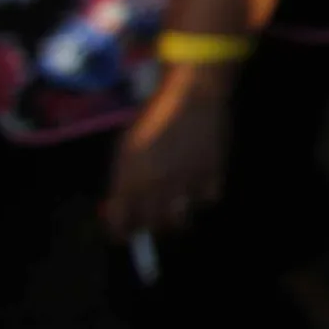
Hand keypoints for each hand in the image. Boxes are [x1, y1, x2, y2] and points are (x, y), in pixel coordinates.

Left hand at [103, 65, 232, 238]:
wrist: (191, 94)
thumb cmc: (154, 117)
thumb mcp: (127, 147)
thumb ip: (121, 180)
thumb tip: (116, 209)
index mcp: (128, 178)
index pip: (120, 224)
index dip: (120, 232)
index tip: (124, 234)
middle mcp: (154, 186)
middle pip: (152, 227)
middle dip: (151, 227)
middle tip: (154, 219)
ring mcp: (184, 182)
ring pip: (181, 221)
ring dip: (178, 216)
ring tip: (179, 205)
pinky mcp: (212, 174)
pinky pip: (208, 200)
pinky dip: (205, 195)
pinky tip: (201, 183)